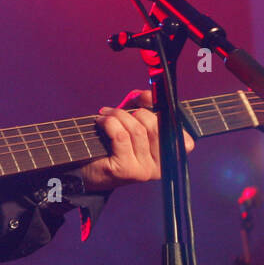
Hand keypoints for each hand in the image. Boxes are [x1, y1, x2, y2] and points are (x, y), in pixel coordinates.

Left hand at [74, 89, 194, 191]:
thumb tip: (147, 94)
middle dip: (133, 111)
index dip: (159, 107)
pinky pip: (121, 136)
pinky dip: (109, 124)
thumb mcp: (133, 121)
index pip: (174, 126)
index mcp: (170, 153)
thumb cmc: (113, 144)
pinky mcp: (127, 170)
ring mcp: (145, 170)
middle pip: (155, 126)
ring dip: (118, 116)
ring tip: (105, 115)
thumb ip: (145, 105)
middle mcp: (162, 165)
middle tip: (116, 111)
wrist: (88, 170)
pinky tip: (101, 123)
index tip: (143, 98)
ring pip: (136, 130)